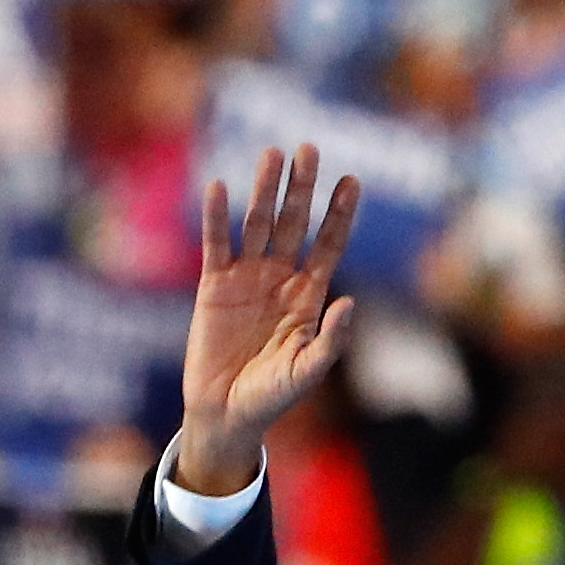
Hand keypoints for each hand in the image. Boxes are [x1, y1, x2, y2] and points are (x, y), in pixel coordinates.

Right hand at [173, 146, 362, 496]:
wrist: (224, 415)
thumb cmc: (271, 398)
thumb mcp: (306, 372)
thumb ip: (330, 340)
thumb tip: (350, 301)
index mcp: (308, 295)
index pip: (328, 244)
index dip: (339, 214)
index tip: (351, 181)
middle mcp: (280, 278)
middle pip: (295, 223)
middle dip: (302, 188)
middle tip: (310, 149)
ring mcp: (246, 278)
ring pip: (258, 224)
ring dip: (264, 191)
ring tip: (272, 154)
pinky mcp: (213, 286)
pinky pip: (216, 245)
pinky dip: (216, 217)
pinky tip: (219, 187)